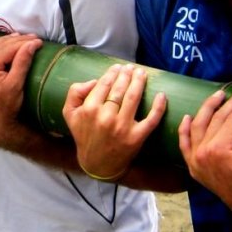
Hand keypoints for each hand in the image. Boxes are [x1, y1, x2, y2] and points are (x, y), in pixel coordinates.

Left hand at [0, 33, 41, 147]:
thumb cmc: (5, 108)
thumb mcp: (16, 85)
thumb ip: (22, 61)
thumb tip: (32, 43)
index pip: (7, 48)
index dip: (24, 43)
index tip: (37, 40)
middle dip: (15, 41)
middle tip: (31, 38)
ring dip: (2, 42)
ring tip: (17, 38)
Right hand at [63, 64, 165, 181]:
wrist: (97, 163)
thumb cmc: (84, 135)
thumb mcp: (70, 114)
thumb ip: (75, 93)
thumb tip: (94, 81)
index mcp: (90, 110)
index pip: (104, 85)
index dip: (112, 73)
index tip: (118, 67)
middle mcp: (106, 117)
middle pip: (120, 89)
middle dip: (127, 74)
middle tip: (131, 68)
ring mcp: (123, 127)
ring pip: (134, 98)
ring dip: (139, 82)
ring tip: (142, 73)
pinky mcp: (137, 137)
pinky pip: (151, 119)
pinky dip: (158, 106)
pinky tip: (161, 95)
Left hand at [178, 88, 231, 224]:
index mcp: (218, 149)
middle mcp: (201, 152)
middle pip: (217, 119)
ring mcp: (195, 159)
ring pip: (198, 126)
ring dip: (208, 108)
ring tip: (220, 95)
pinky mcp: (193, 165)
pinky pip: (184, 144)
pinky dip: (185, 130)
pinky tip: (188, 117)